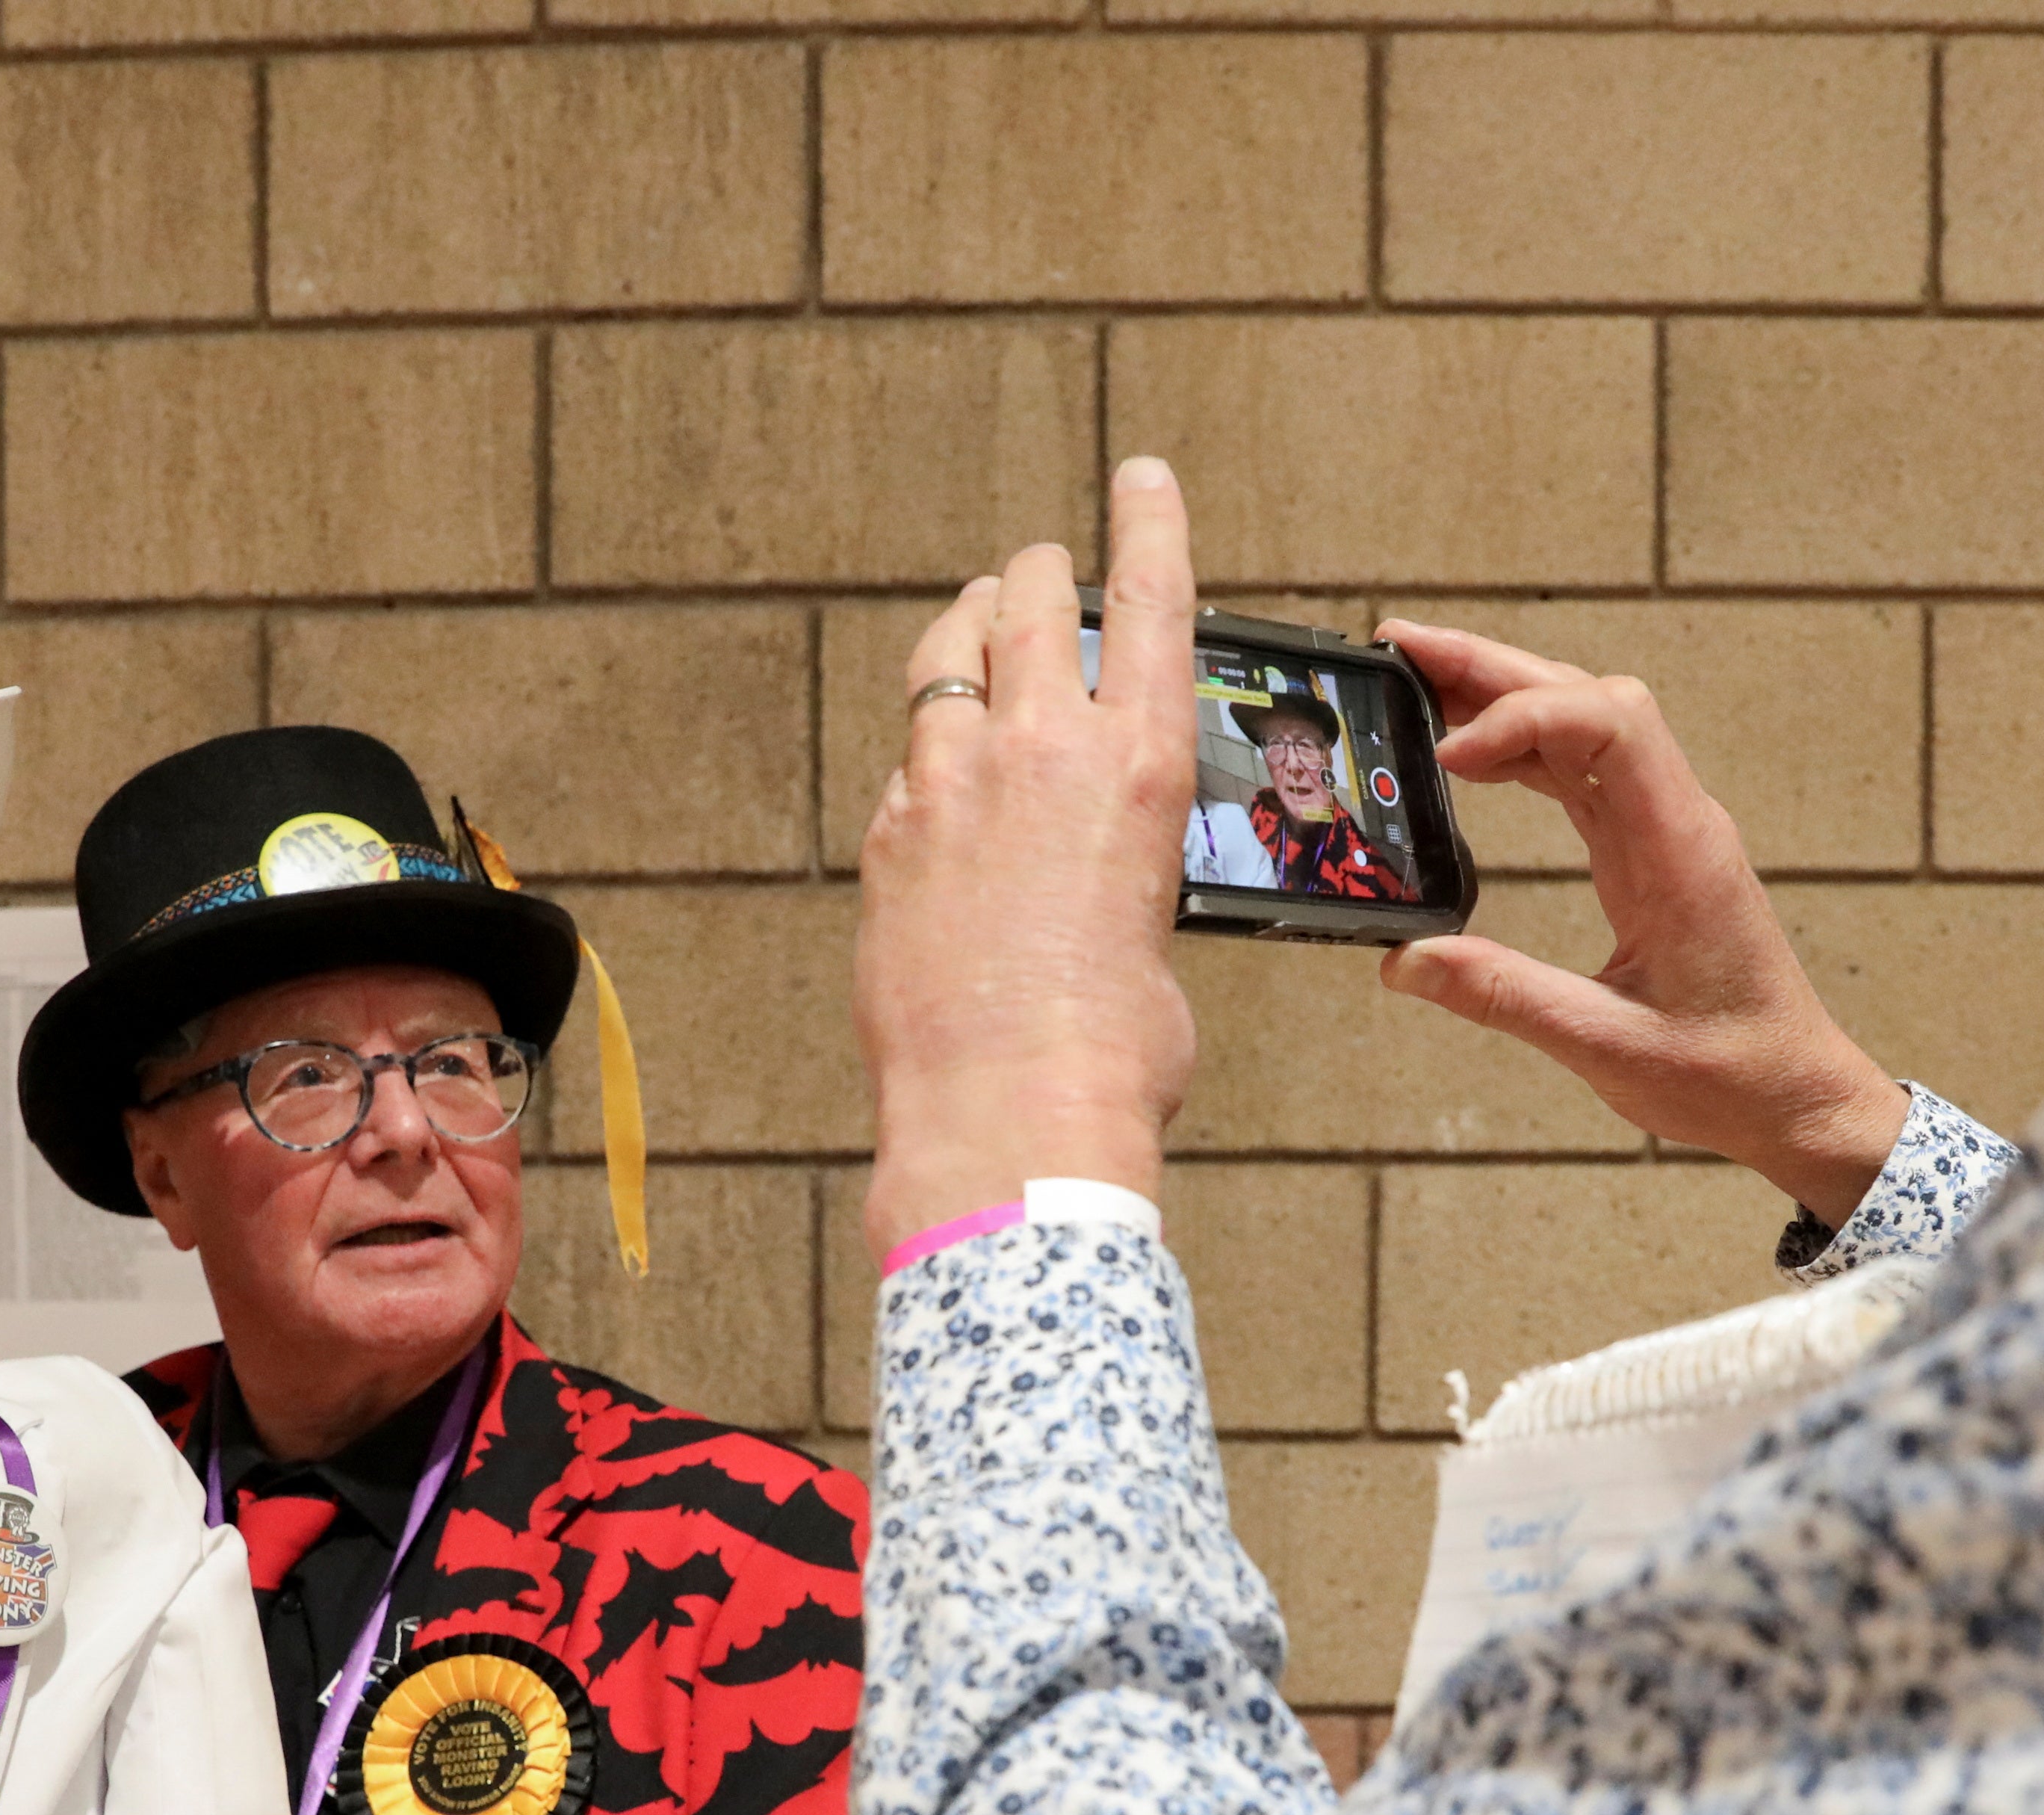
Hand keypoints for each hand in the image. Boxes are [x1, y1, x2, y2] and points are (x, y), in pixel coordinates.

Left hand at [854, 456, 1203, 1263]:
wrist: (1011, 1110)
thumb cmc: (1108, 1051)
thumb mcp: (1157, 932)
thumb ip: (1128, 875)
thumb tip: (1098, 897)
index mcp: (1142, 766)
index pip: (1151, 601)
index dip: (1146, 523)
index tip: (1139, 475)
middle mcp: (1045, 750)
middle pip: (1030, 600)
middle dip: (1035, 573)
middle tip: (1036, 572)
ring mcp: (951, 784)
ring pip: (946, 656)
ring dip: (966, 633)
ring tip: (973, 629)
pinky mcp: (887, 834)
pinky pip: (905, 762)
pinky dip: (926, 758)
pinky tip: (935, 787)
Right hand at [1371, 619, 1906, 1226]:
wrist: (1798, 1097)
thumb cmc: (1729, 1075)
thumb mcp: (1608, 1048)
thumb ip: (1504, 997)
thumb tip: (1405, 958)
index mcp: (1680, 852)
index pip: (1608, 725)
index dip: (1522, 718)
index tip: (1448, 760)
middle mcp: (1678, 820)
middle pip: (1587, 697)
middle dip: (1491, 667)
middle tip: (1397, 649)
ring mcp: (1667, 828)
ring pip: (1583, 722)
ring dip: (1502, 695)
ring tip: (1413, 683)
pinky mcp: (1653, 848)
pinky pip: (1585, 769)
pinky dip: (1524, 747)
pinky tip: (1469, 755)